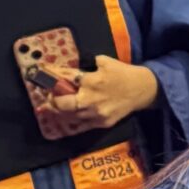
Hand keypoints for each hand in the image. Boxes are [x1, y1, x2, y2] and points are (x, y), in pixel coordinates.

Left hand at [43, 55, 159, 132]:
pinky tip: (63, 121)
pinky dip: (70, 124)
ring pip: (69, 116)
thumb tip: (74, 68)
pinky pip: (80, 126)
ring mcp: (95, 114)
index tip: (45, 77)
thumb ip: (90, 64)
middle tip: (48, 97)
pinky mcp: (101, 123)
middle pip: (62, 104)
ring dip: (58, 112)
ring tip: (51, 109)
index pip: (67, 80)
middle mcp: (91, 99)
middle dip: (52, 100)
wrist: (143, 90)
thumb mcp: (107, 62)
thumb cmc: (124, 73)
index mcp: (92, 81)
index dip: (54, 78)